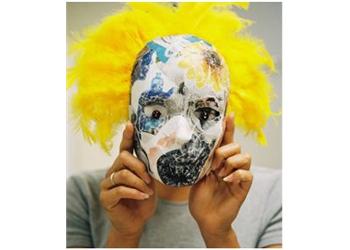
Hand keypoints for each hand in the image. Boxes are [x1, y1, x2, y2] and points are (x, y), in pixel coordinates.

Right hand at [99, 122, 156, 245]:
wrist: (136, 221)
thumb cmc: (143, 199)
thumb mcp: (149, 182)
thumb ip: (148, 169)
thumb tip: (157, 154)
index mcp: (123, 166)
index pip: (124, 148)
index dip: (127, 137)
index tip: (130, 125)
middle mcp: (112, 171)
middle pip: (123, 158)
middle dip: (139, 166)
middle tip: (148, 178)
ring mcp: (106, 184)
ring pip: (122, 174)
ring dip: (138, 182)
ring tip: (148, 190)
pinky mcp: (105, 197)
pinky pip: (119, 189)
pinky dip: (134, 192)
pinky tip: (143, 196)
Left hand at [189, 114, 252, 245]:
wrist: (205, 217)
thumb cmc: (200, 196)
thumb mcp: (196, 175)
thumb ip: (201, 161)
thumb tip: (197, 144)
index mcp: (218, 159)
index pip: (225, 140)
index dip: (228, 127)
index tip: (229, 114)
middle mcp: (229, 164)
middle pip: (236, 145)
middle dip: (225, 150)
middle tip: (214, 164)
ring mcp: (237, 175)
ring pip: (245, 156)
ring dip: (231, 162)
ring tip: (220, 173)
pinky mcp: (243, 187)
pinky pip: (248, 174)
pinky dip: (238, 174)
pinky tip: (227, 180)